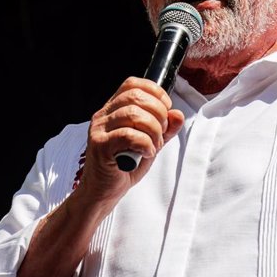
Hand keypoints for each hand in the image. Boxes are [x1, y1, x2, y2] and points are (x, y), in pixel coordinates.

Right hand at [80, 77, 184, 202]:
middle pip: (136, 97)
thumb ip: (165, 129)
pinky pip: (128, 135)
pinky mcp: (99, 146)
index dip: (154, 92)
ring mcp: (99, 129)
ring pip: (133, 115)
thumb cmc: (124, 166)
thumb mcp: (150, 143)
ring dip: (153, 131)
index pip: (132, 84)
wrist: (102, 192)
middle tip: (161, 133)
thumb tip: (177, 114)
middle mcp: (103, 115)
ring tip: (153, 146)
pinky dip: (145, 143)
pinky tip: (145, 153)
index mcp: (113, 109)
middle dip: (158, 113)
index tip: (166, 109)